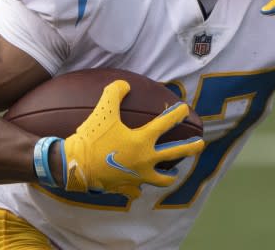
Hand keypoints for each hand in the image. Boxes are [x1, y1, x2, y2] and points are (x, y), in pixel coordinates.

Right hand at [63, 80, 204, 199]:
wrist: (74, 165)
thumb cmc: (91, 137)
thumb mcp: (103, 110)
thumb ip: (115, 92)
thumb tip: (124, 84)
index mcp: (142, 140)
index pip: (165, 124)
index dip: (176, 114)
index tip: (185, 108)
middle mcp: (145, 160)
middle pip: (174, 153)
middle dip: (190, 148)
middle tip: (200, 144)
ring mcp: (137, 176)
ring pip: (161, 179)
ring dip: (170, 175)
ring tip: (176, 172)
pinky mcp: (125, 188)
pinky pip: (137, 190)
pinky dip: (140, 188)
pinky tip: (141, 187)